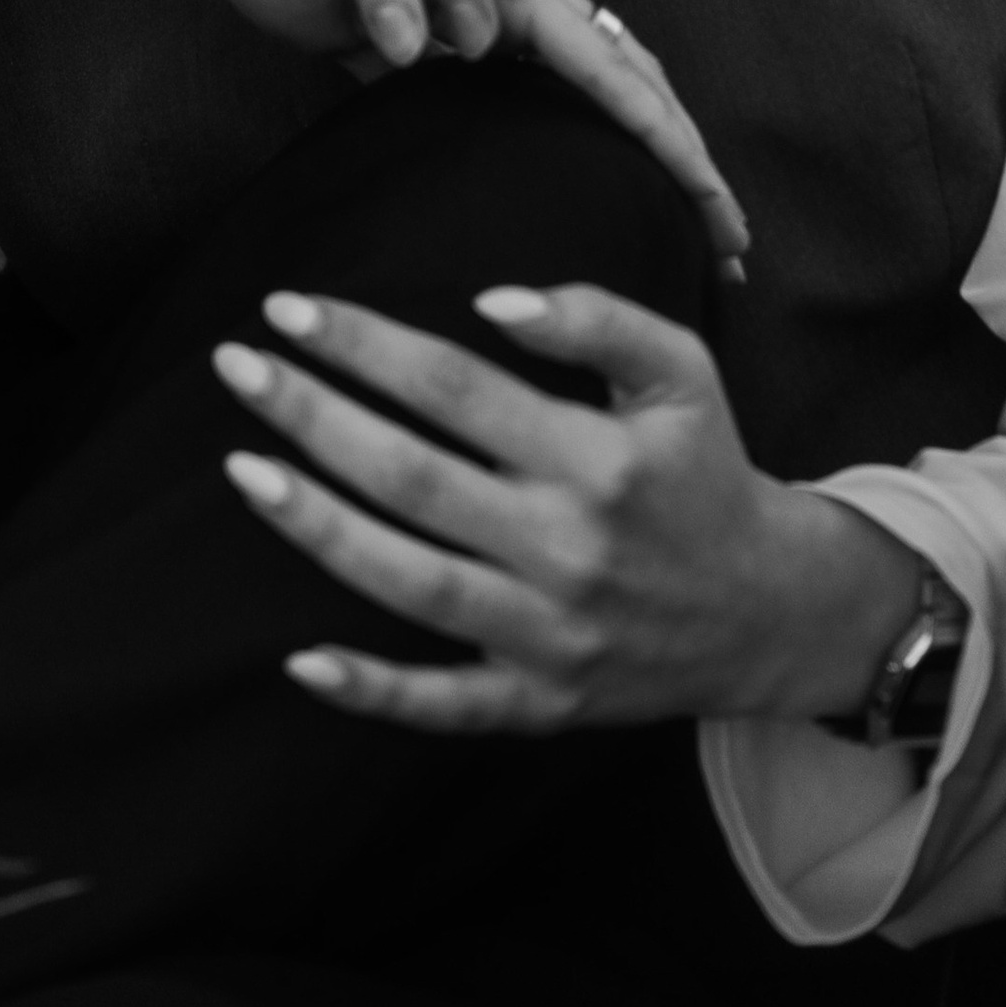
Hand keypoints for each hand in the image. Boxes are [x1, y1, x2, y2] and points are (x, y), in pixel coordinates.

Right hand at [193, 0, 743, 263]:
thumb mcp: (331, 13)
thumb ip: (381, 43)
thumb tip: (408, 84)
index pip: (577, 70)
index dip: (632, 133)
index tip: (671, 210)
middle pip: (625, 74)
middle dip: (682, 159)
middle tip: (733, 242)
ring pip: (621, 71)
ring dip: (677, 150)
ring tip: (723, 226)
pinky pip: (576, 52)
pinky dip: (628, 108)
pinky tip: (668, 158)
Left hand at [215, 285, 922, 732]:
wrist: (770, 611)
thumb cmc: (704, 469)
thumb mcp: (681, 372)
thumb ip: (596, 317)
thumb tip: (491, 300)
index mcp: (598, 461)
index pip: (455, 388)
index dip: (366, 344)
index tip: (289, 308)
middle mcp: (568, 550)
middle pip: (414, 478)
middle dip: (313, 417)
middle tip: (235, 365)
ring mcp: (550, 636)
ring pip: (410, 584)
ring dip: (317, 528)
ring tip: (240, 471)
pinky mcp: (541, 703)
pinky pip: (444, 706)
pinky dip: (372, 692)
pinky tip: (298, 661)